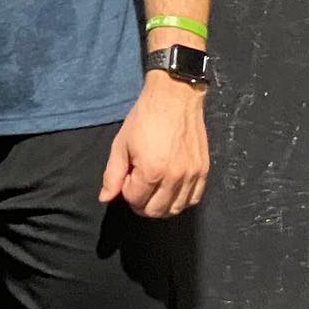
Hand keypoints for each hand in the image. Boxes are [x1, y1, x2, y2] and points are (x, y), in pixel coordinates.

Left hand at [99, 77, 209, 217]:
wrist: (174, 97)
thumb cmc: (145, 118)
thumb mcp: (121, 144)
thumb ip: (112, 174)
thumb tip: (105, 198)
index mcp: (151, 171)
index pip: (135, 200)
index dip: (126, 191)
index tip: (126, 177)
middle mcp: (174, 178)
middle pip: (156, 211)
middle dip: (141, 203)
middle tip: (137, 187)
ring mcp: (192, 175)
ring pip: (175, 209)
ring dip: (160, 205)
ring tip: (153, 189)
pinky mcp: (203, 170)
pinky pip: (193, 199)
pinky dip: (180, 200)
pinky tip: (170, 189)